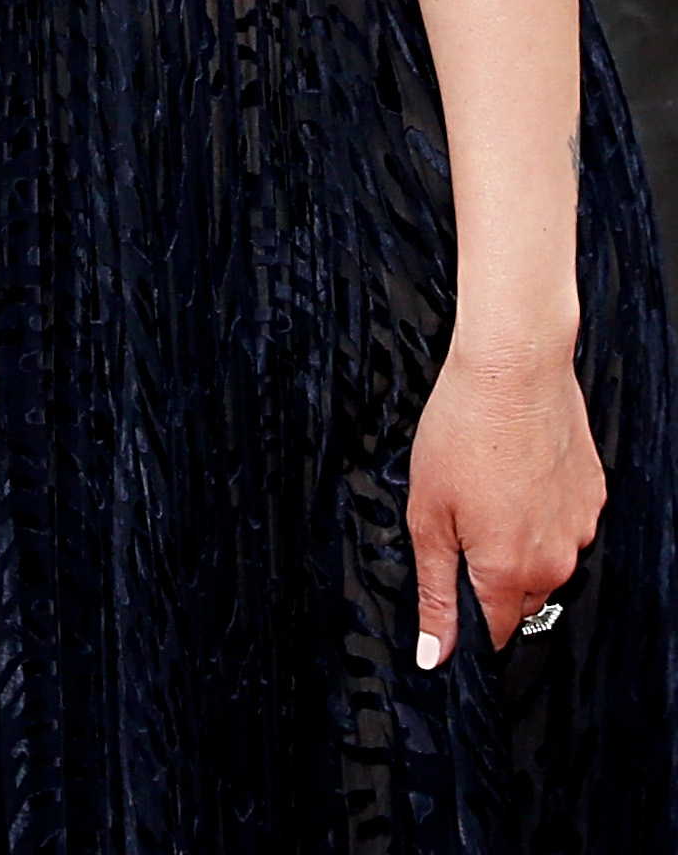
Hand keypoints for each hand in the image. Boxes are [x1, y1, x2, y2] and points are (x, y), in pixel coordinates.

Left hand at [407, 344, 604, 665]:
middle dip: (489, 574)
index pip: (491, 632)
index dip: (465, 620)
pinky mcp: (593, 497)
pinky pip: (564, 524)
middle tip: (461, 518)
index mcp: (508, 572)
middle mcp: (555, 560)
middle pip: (517, 597)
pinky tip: (518, 471)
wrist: (514, 367)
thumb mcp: (428, 513)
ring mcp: (580, 528)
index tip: (450, 594)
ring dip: (518, 541)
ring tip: (490, 486)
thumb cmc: (464, 429)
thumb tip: (434, 655)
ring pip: (544, 560)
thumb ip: (435, 591)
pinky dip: (541, 510)